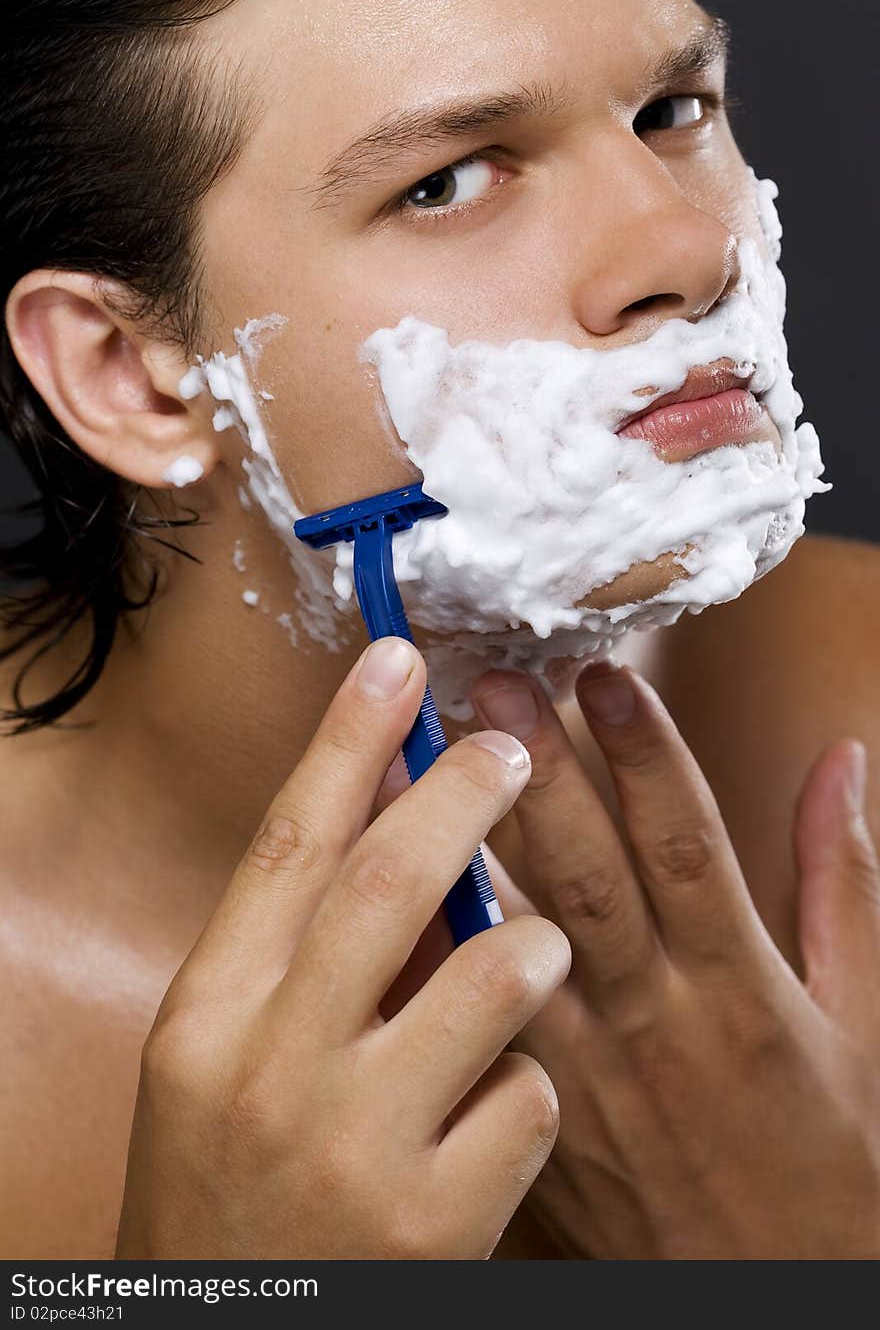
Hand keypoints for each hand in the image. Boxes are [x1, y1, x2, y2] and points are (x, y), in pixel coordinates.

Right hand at [116, 637, 569, 1259]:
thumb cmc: (226, 1192)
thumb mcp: (218, 1065)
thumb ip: (291, 954)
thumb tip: (383, 819)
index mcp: (209, 1017)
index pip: (289, 842)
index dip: (347, 738)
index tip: (395, 660)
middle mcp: (275, 1068)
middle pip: (393, 879)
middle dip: (465, 790)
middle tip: (511, 745)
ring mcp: (356, 1145)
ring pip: (492, 975)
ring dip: (532, 941)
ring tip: (535, 944)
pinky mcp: (436, 1222)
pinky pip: (530, 1097)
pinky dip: (530, 1081)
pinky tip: (502, 1100)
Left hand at [470, 659, 879, 1258]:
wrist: (763, 1300)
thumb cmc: (824, 1163)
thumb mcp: (864, 1021)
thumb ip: (842, 882)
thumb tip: (842, 762)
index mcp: (741, 990)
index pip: (688, 846)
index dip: (647, 755)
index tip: (607, 676)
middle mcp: (653, 1022)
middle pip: (587, 879)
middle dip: (538, 774)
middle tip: (489, 683)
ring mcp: (584, 1072)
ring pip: (511, 942)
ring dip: (466, 845)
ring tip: (419, 759)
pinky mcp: (535, 1112)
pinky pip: (473, 1019)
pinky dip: (435, 947)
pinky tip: (391, 885)